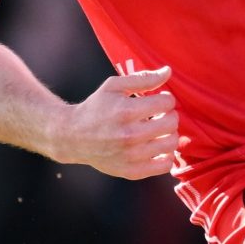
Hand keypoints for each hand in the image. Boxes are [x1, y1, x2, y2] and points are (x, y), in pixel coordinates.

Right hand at [47, 66, 184, 179]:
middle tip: (158, 115)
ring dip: (169, 135)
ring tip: (158, 131)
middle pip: (172, 123)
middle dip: (168, 115)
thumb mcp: (114, 86)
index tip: (156, 101)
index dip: (164, 99)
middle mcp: (129, 135)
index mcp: (125, 111)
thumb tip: (168, 72)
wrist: (72, 137)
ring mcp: (131, 156)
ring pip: (172, 144)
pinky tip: (156, 147)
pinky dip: (165, 155)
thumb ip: (143, 78)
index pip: (166, 103)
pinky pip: (165, 166)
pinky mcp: (131, 171)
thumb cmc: (96, 108)